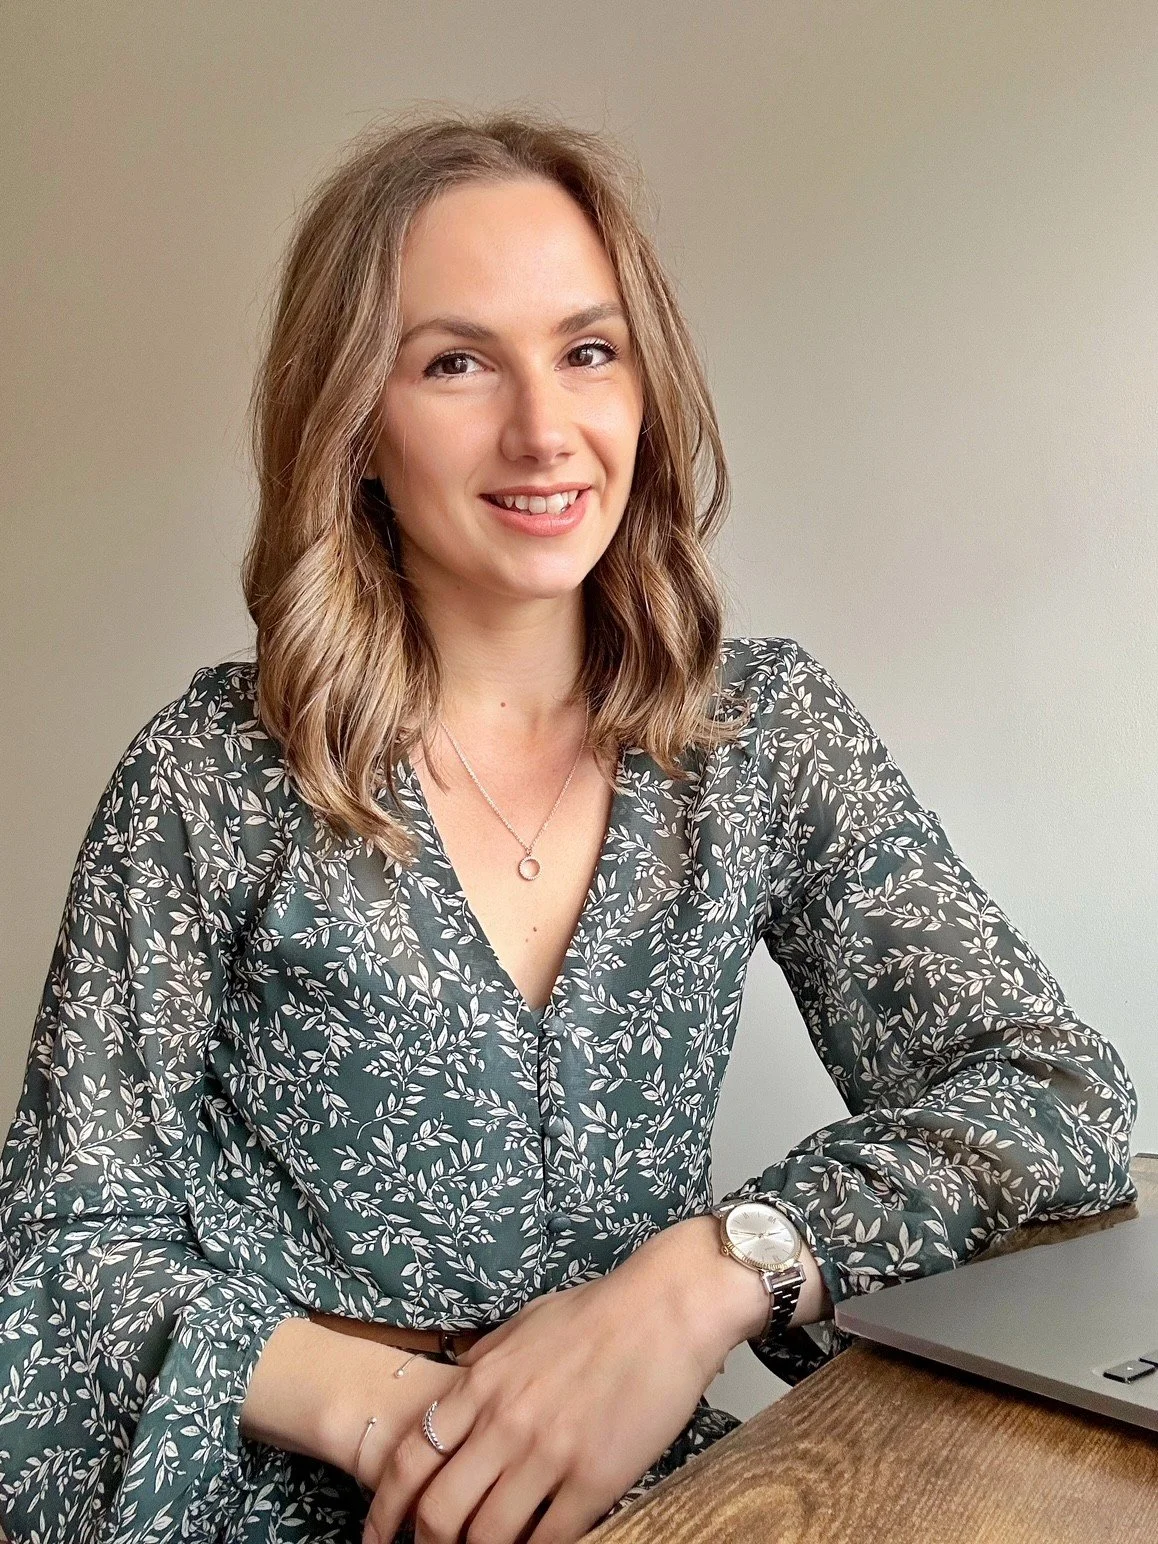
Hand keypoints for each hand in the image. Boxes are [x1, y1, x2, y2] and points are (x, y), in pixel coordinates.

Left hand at [360, 1224, 737, 1543]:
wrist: (667, 1307)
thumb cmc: (599, 1311)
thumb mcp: (522, 1324)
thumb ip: (483, 1362)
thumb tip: (456, 1386)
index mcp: (482, 1383)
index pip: (410, 1460)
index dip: (384, 1510)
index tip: (376, 1535)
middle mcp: (506, 1423)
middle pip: (438, 1512)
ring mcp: (550, 1454)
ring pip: (489, 1536)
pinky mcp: (596, 1479)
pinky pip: (550, 1539)